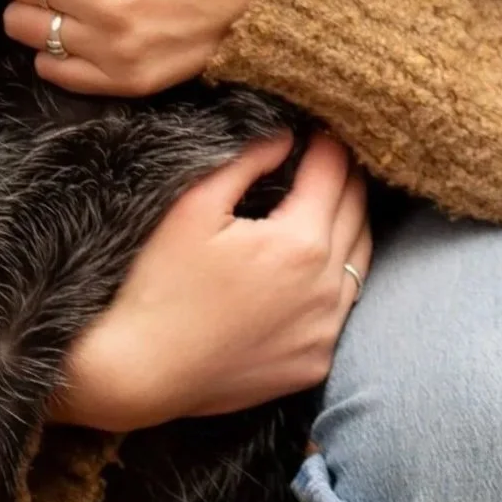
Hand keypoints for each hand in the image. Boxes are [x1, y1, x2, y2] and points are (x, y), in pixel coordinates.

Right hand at [51, 131, 371, 432]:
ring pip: (361, 259)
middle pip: (357, 212)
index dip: (327, 143)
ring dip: (350, 224)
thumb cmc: (159, 285)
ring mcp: (325, 330)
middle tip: (329, 156)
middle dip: (345, 177)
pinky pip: (344, 307)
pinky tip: (318, 265)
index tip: (318, 129)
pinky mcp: (316, 362)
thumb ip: (245, 162)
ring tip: (331, 201)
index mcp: (299, 243)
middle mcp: (326, 288)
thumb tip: (284, 136)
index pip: (334, 173)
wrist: (140, 372)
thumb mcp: (192, 207)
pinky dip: (339, 277)